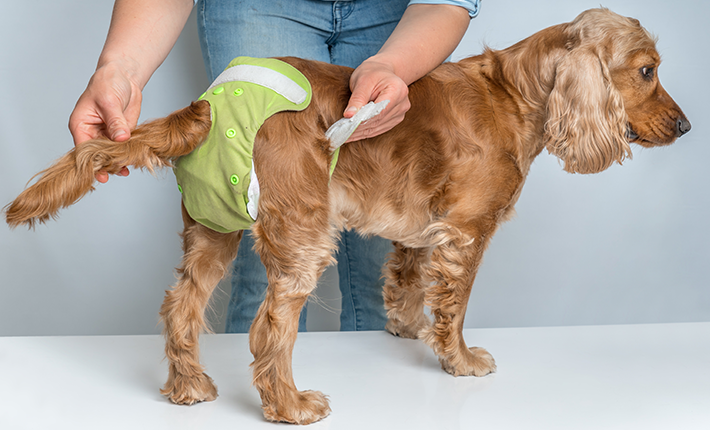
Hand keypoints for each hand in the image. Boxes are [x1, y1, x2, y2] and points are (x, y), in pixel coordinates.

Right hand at [68, 62, 141, 182]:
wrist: (124, 76)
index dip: (92, 162)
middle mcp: (92, 133)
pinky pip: (124, 149)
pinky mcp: (121, 135)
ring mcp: (107, 135)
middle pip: (97, 155)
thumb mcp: (109, 101)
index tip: (101, 173)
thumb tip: (120, 138)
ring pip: (111, 155)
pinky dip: (128, 155)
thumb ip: (115, 121)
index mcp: (81, 125)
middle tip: (118, 172)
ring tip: (126, 171)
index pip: (83, 149)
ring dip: (119, 162)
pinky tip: (135, 162)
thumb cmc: (108, 82)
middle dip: (107, 165)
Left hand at [344, 59, 410, 141]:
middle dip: (358, 128)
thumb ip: (357, 99)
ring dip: (360, 133)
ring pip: (378, 127)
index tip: (346, 126)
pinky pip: (379, 128)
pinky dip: (365, 132)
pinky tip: (352, 135)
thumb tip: (349, 115)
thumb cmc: (371, 73)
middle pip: (378, 121)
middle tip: (340, 133)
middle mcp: (402, 103)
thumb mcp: (362, 81)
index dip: (362, 121)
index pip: (379, 111)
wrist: (381, 71)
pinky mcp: (395, 119)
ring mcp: (400, 112)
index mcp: (397, 90)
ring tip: (344, 136)